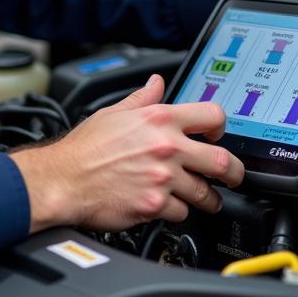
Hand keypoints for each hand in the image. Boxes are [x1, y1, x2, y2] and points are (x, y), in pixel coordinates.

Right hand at [10, 75, 244, 232]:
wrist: (63, 181)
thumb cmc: (83, 149)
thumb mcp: (114, 112)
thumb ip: (142, 98)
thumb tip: (157, 83)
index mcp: (160, 119)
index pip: (213, 115)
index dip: (221, 126)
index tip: (219, 136)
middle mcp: (166, 147)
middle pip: (223, 162)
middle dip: (234, 173)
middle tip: (234, 178)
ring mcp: (163, 178)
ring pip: (205, 193)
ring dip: (207, 199)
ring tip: (205, 200)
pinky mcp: (154, 205)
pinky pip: (181, 213)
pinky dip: (177, 212)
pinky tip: (168, 206)